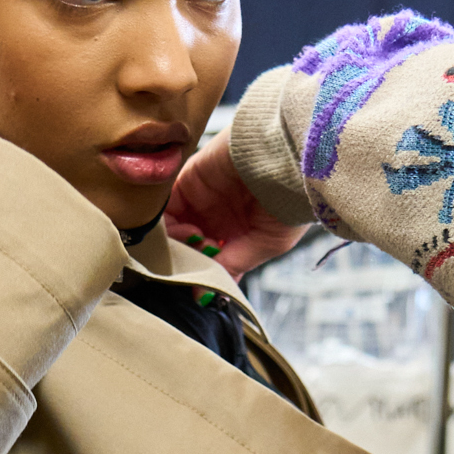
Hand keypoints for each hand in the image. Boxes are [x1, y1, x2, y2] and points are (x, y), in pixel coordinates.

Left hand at [166, 128, 307, 275]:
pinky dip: (164, 222)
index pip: (207, 257)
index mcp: (237, 232)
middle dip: (184, 258)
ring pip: (172, 227)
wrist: (288, 158)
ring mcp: (201, 198)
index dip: (200, 270)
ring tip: (189, 246)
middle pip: (186, 244)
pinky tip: (180, 232)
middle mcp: (217, 216)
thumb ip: (232, 266)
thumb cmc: (289, 200)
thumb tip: (205, 295)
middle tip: (190, 264)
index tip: (199, 282)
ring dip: (174, 243)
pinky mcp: (188, 179)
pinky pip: (165, 204)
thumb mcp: (266, 243)